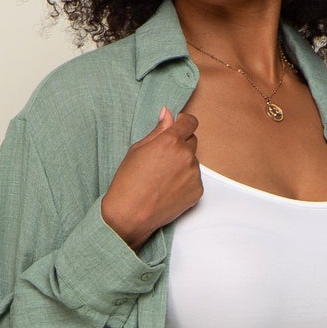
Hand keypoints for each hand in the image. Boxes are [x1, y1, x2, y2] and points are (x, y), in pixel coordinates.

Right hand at [100, 106, 203, 250]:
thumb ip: (158, 130)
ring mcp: (193, 174)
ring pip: (193, 162)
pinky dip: (185, 181)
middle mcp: (186, 155)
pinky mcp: (197, 191)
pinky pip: (195, 179)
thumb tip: (168, 114)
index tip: (181, 124)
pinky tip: (169, 189)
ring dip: (183, 164)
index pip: (190, 122)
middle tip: (164, 158)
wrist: (130, 214)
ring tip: (163, 178)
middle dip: (182, 144)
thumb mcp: (138, 149)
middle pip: (192, 141)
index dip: (185, 122)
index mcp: (170, 141)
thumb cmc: (129, 181)